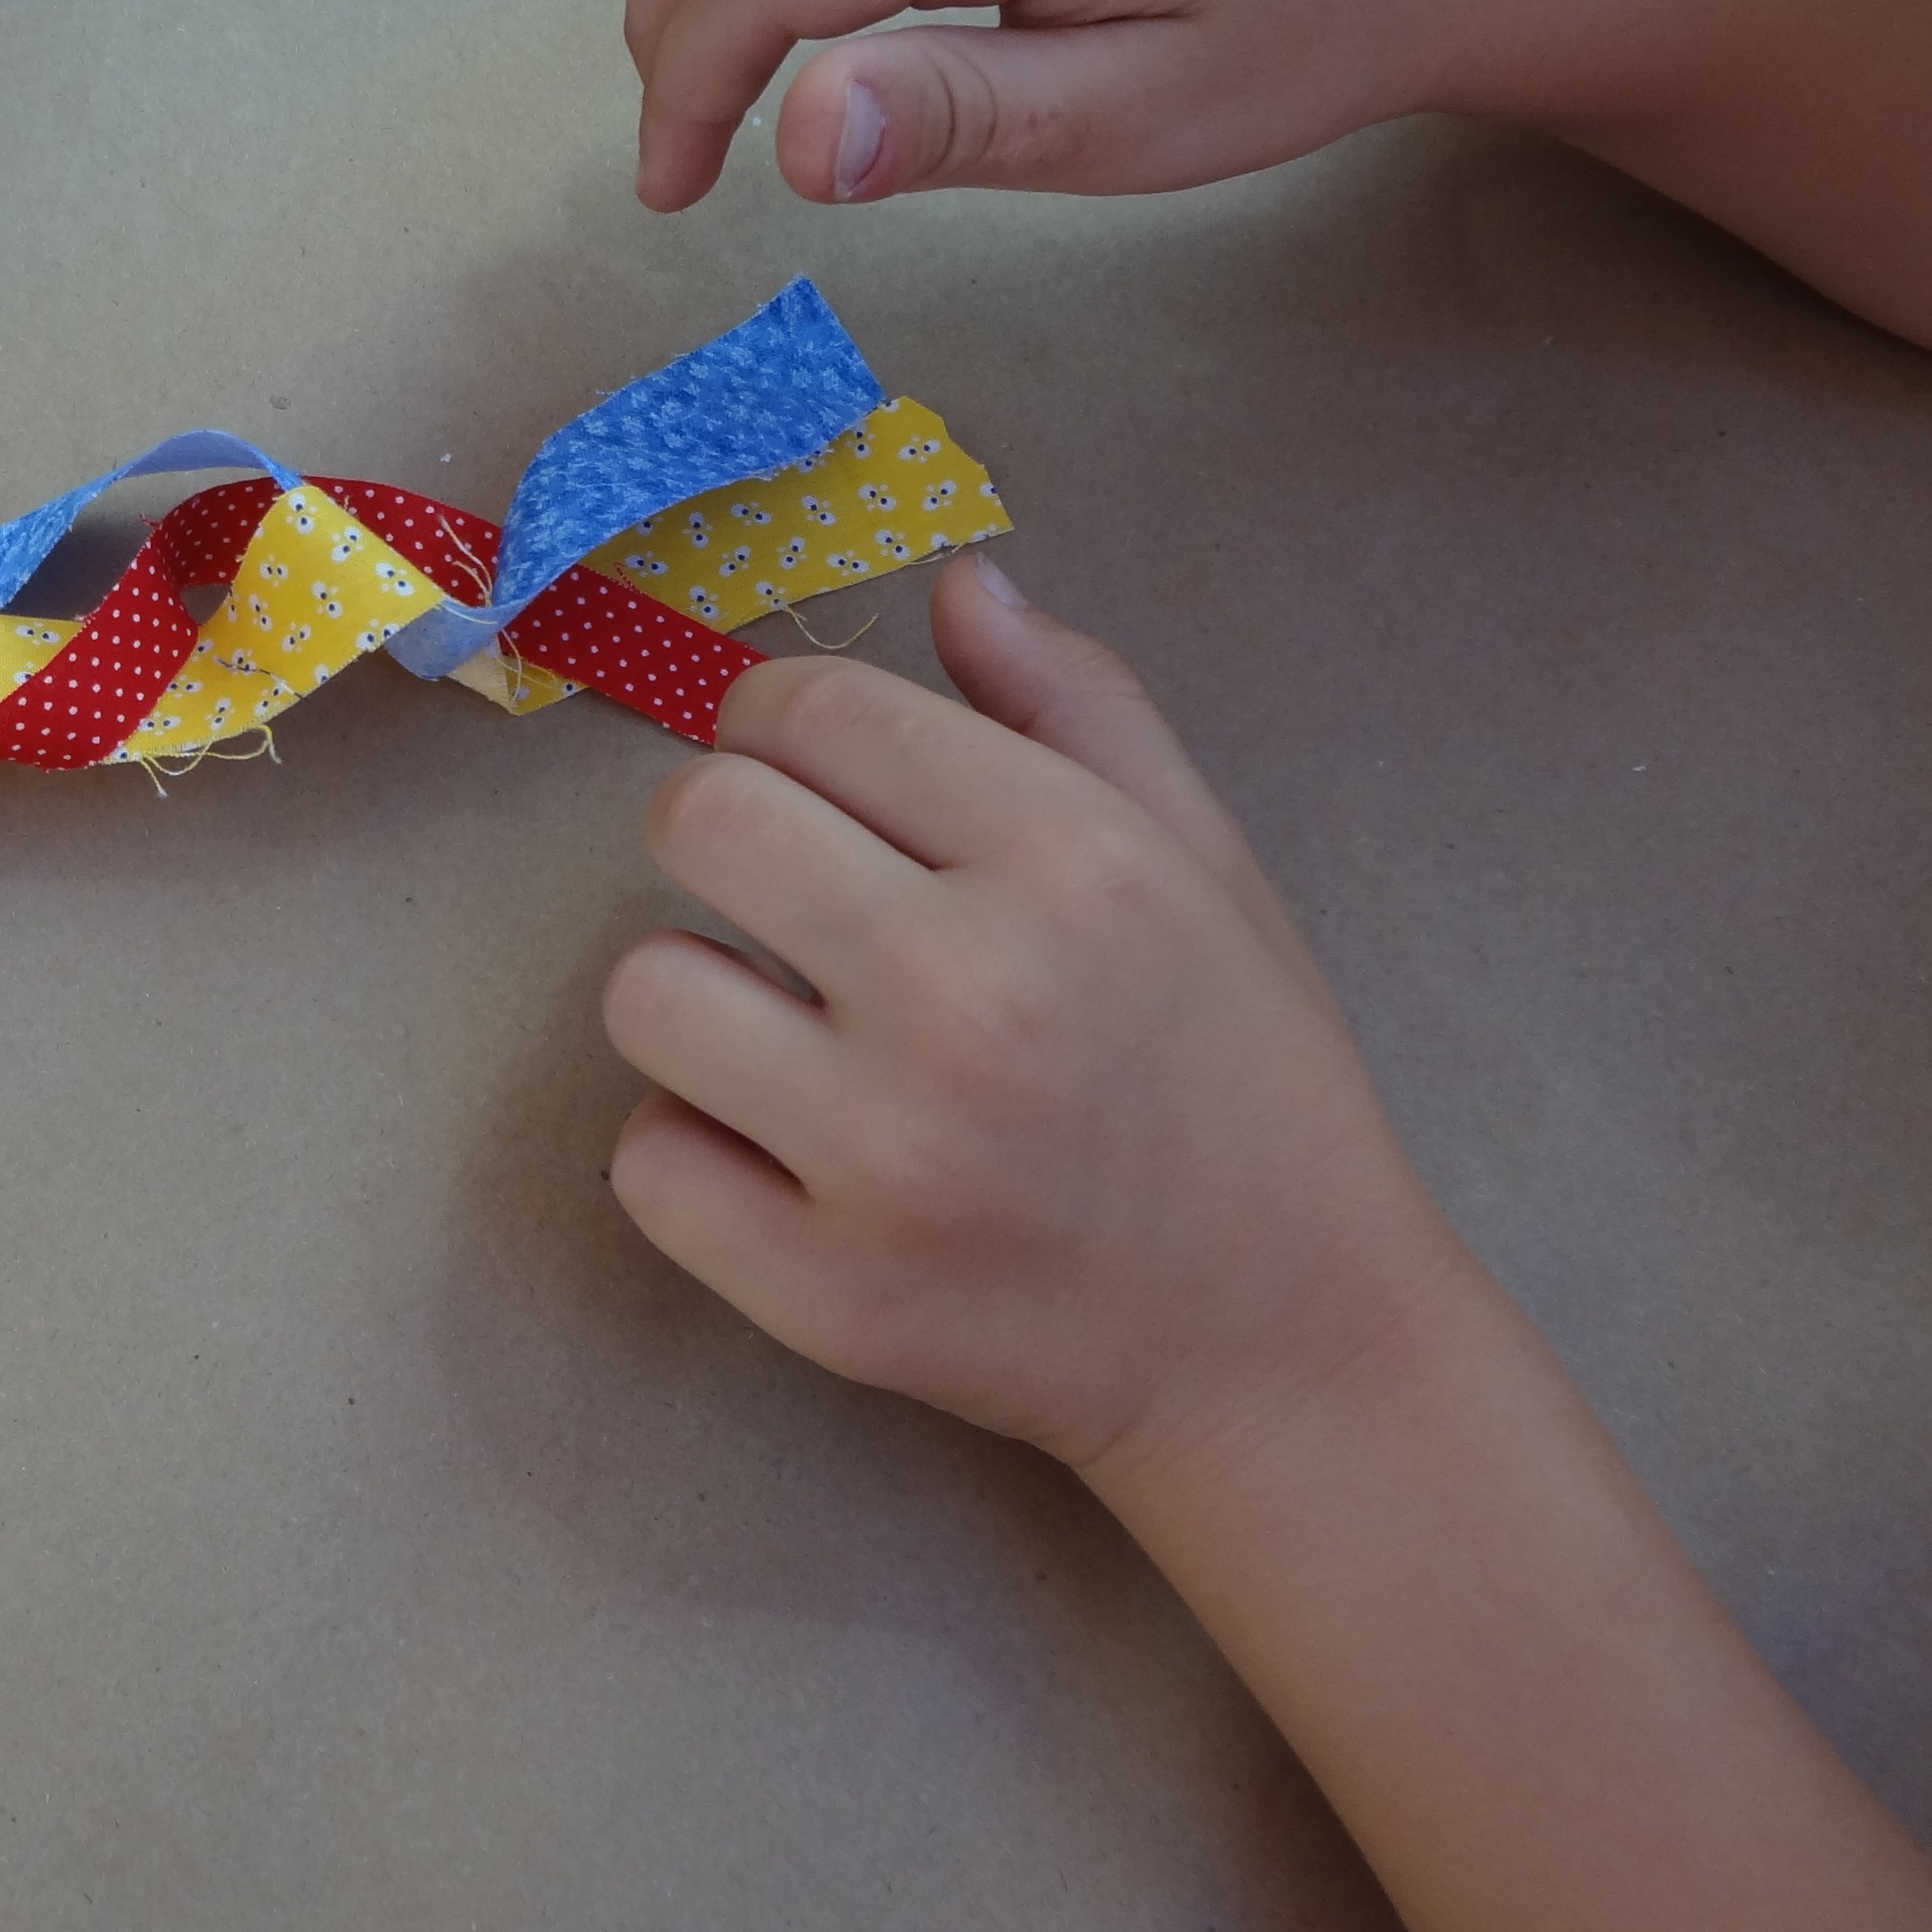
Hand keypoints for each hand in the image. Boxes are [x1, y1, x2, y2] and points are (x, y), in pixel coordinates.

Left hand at [600, 556, 1483, 1470]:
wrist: (1286, 1349)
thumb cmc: (1242, 1086)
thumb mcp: (1204, 865)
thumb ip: (1077, 707)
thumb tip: (956, 583)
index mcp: (1070, 864)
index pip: (816, 710)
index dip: (782, 724)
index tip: (810, 775)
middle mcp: (970, 994)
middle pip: (698, 819)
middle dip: (722, 838)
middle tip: (785, 897)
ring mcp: (888, 1153)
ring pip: (645, 990)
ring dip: (700, 1000)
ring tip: (794, 1038)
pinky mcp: (824, 1289)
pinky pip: (645, 1161)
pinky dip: (696, 1154)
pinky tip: (791, 1160)